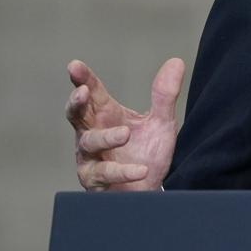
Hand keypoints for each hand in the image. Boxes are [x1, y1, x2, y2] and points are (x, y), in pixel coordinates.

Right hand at [66, 58, 184, 190]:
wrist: (150, 189)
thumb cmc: (147, 152)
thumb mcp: (161, 122)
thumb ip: (165, 95)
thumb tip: (176, 61)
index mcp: (106, 114)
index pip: (92, 93)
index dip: (83, 79)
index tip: (75, 65)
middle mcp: (93, 133)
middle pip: (76, 115)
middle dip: (76, 103)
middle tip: (82, 92)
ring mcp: (91, 157)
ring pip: (89, 143)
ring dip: (106, 137)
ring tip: (125, 133)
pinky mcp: (96, 180)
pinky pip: (106, 174)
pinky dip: (123, 171)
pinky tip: (141, 170)